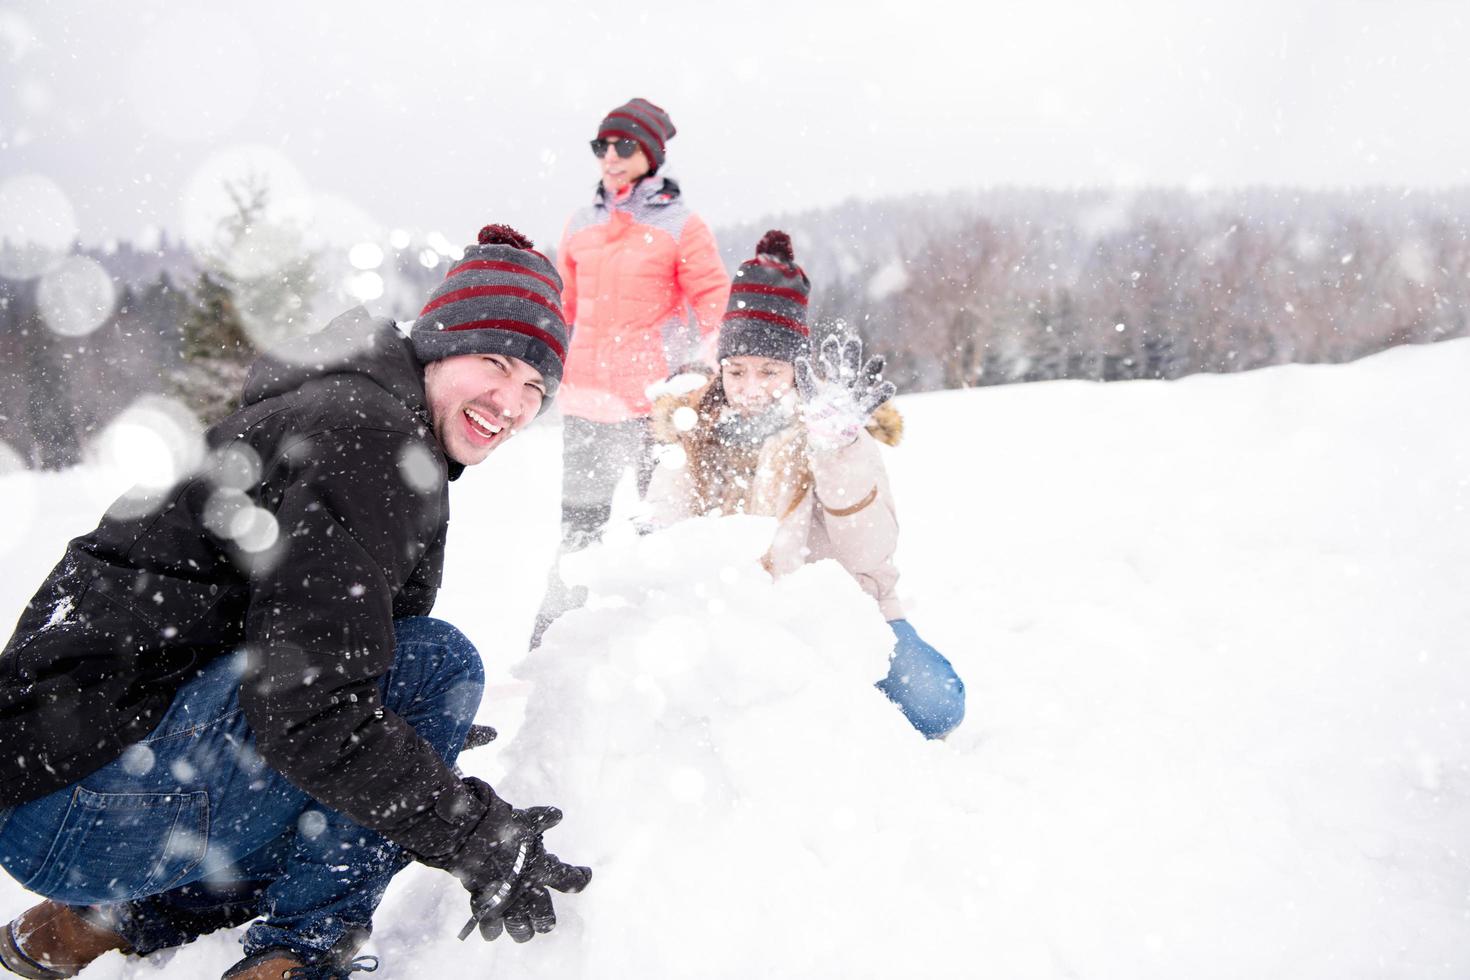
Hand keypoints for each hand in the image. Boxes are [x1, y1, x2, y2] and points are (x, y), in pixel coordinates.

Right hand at [450, 779, 591, 942]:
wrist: (475, 837)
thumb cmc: (505, 827)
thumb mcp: (529, 820)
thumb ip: (544, 819)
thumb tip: (557, 815)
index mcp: (543, 870)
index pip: (570, 881)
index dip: (581, 879)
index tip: (586, 875)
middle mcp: (529, 891)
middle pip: (545, 920)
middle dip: (545, 921)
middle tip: (544, 920)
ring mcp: (508, 903)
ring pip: (520, 930)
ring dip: (522, 930)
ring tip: (522, 928)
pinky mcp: (486, 908)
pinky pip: (491, 929)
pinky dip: (491, 929)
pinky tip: (492, 929)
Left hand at [795, 334, 895, 451]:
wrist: (829, 437)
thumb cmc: (819, 415)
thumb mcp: (810, 397)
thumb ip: (805, 379)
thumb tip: (799, 360)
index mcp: (832, 380)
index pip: (832, 362)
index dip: (832, 351)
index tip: (831, 340)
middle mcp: (846, 385)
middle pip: (850, 366)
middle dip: (852, 354)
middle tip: (854, 340)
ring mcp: (857, 396)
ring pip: (865, 380)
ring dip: (872, 370)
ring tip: (878, 359)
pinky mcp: (864, 410)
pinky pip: (875, 400)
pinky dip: (883, 393)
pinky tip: (889, 386)